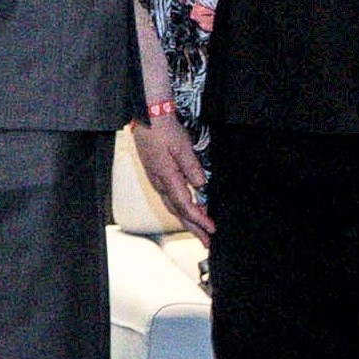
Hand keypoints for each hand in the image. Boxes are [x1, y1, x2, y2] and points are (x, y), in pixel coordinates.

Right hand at [130, 120, 207, 241]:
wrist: (147, 116)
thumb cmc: (162, 129)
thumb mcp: (182, 146)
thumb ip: (192, 167)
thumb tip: (201, 186)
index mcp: (166, 178)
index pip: (185, 206)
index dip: (199, 219)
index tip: (212, 228)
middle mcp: (160, 183)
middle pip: (178, 212)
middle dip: (194, 228)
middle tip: (206, 242)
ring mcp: (157, 180)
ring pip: (173, 207)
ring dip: (187, 220)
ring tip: (200, 230)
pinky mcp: (157, 175)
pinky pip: (170, 198)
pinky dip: (181, 208)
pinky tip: (188, 210)